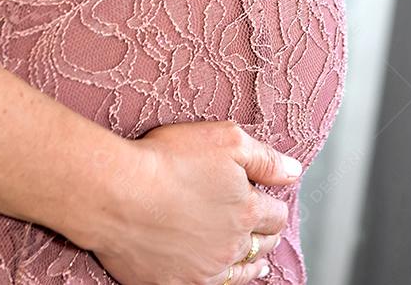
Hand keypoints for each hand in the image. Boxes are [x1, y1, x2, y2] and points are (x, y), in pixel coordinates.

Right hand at [75, 121, 299, 284]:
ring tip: (257, 263)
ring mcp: (204, 269)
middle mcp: (231, 244)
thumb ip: (266, 158)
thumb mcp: (225, 140)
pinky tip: (219, 279)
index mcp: (246, 209)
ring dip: (251, 264)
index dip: (275, 206)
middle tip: (264, 230)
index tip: (270, 202)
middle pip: (263, 245)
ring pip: (242, 273)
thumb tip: (294, 172)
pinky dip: (221, 282)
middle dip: (266, 235)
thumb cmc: (167, 159)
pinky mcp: (176, 283)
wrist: (116, 193)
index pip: (277, 214)